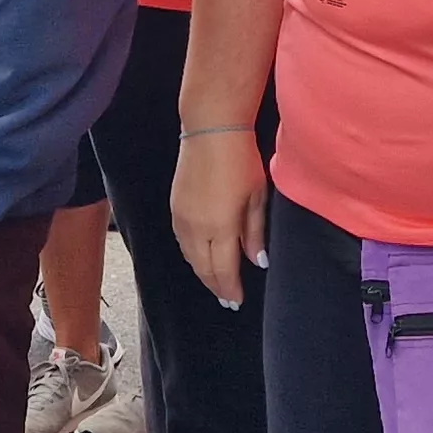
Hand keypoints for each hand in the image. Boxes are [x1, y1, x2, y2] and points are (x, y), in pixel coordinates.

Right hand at [169, 129, 268, 309]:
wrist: (211, 130)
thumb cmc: (240, 160)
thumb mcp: (256, 197)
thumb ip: (254, 233)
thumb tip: (257, 261)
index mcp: (220, 228)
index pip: (224, 271)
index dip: (230, 289)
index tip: (237, 301)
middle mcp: (196, 228)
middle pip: (204, 269)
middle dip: (216, 287)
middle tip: (228, 300)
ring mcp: (182, 218)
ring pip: (190, 257)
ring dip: (203, 273)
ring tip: (216, 283)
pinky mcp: (175, 207)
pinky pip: (182, 242)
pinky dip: (193, 256)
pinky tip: (202, 258)